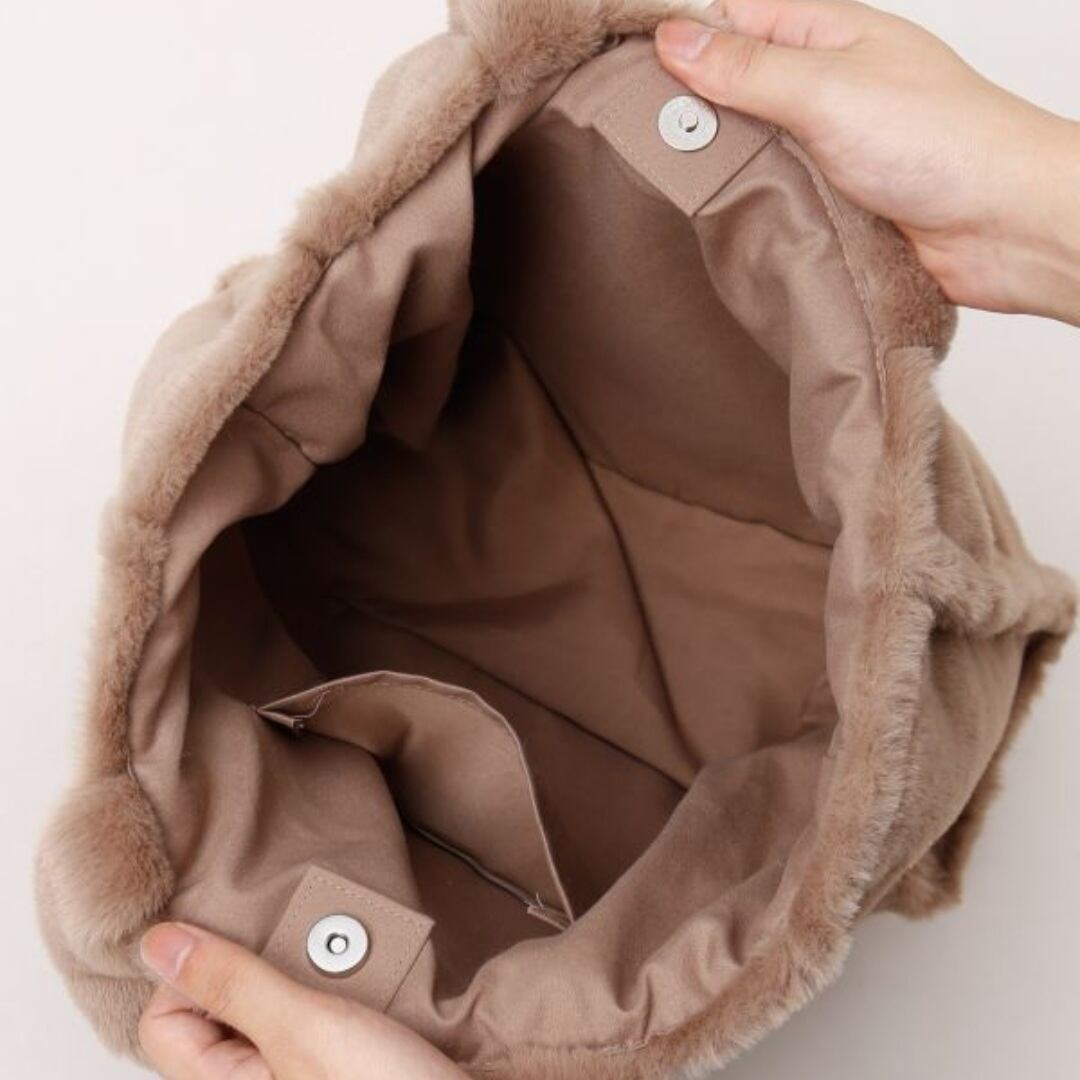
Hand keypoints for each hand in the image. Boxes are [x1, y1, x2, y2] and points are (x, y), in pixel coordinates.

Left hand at [138, 923, 464, 1078]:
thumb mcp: (302, 1027)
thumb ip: (231, 984)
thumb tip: (157, 944)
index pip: (163, 1021)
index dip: (195, 976)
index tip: (246, 952)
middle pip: (218, 1009)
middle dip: (262, 968)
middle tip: (304, 959)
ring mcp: (295, 1077)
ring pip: (271, 1008)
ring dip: (306, 977)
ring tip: (344, 975)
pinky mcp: (333, 1068)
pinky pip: (313, 1017)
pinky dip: (335, 993)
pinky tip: (366, 992)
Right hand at [655, 0, 1079, 324]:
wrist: (1001, 227)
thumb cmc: (944, 141)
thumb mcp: (828, 88)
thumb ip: (748, 68)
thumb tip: (677, 40)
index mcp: (828, 33)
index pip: (733, 17)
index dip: (680, 33)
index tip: (625, 64)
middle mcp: (825, 83)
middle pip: (733, 82)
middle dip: (689, 105)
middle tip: (639, 131)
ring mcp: (826, 143)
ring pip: (747, 143)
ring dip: (717, 160)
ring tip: (670, 174)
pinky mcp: (830, 197)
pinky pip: (770, 191)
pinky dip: (744, 200)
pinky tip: (716, 210)